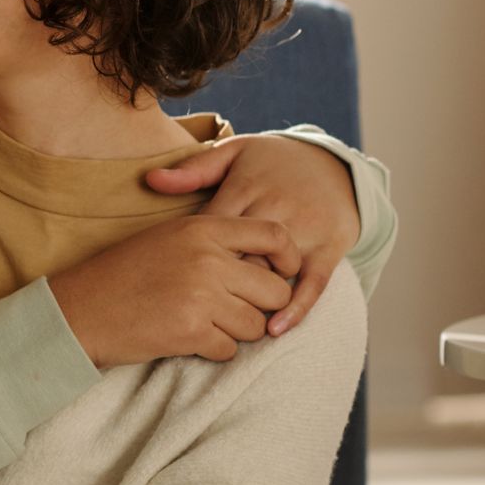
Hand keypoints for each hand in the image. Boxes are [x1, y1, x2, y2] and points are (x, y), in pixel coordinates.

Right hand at [46, 215, 297, 366]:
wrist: (78, 311)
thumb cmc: (121, 275)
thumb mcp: (167, 239)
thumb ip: (213, 242)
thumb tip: (265, 262)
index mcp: (202, 229)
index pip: (274, 235)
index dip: (288, 258)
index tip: (282, 274)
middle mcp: (206, 258)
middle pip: (275, 290)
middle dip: (261, 307)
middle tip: (233, 311)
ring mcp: (200, 296)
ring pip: (255, 325)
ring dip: (235, 332)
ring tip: (202, 324)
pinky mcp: (191, 332)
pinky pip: (229, 349)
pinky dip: (213, 350)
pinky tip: (187, 339)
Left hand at [145, 135, 359, 336]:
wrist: (333, 163)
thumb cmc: (271, 163)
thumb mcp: (233, 155)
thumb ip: (193, 170)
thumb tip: (151, 179)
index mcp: (245, 188)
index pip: (211, 229)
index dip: (192, 258)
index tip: (175, 278)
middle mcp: (276, 208)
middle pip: (239, 255)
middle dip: (216, 284)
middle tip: (193, 308)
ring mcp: (305, 230)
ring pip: (273, 272)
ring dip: (250, 301)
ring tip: (225, 324)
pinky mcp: (329, 248)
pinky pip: (314, 283)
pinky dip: (296, 308)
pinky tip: (275, 329)